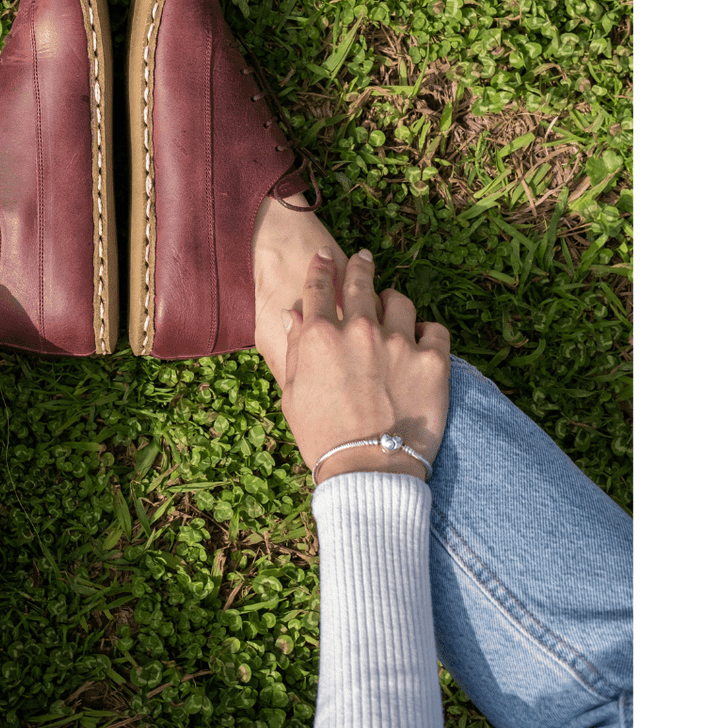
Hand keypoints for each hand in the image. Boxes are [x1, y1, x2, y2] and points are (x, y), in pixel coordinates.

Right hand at [279, 248, 449, 482]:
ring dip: (394, 303)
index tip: (324, 257)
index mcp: (319, 337)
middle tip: (364, 258)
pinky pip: (435, 329)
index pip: (318, 288)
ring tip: (394, 308)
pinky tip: (422, 340)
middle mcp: (359, 330)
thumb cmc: (324, 438)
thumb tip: (292, 315)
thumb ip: (294, 349)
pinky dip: (428, 333)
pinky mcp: (433, 360)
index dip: (320, 268)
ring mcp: (399, 343)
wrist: (369, 469)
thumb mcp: (293, 394)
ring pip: (400, 301)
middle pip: (360, 282)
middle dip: (360, 266)